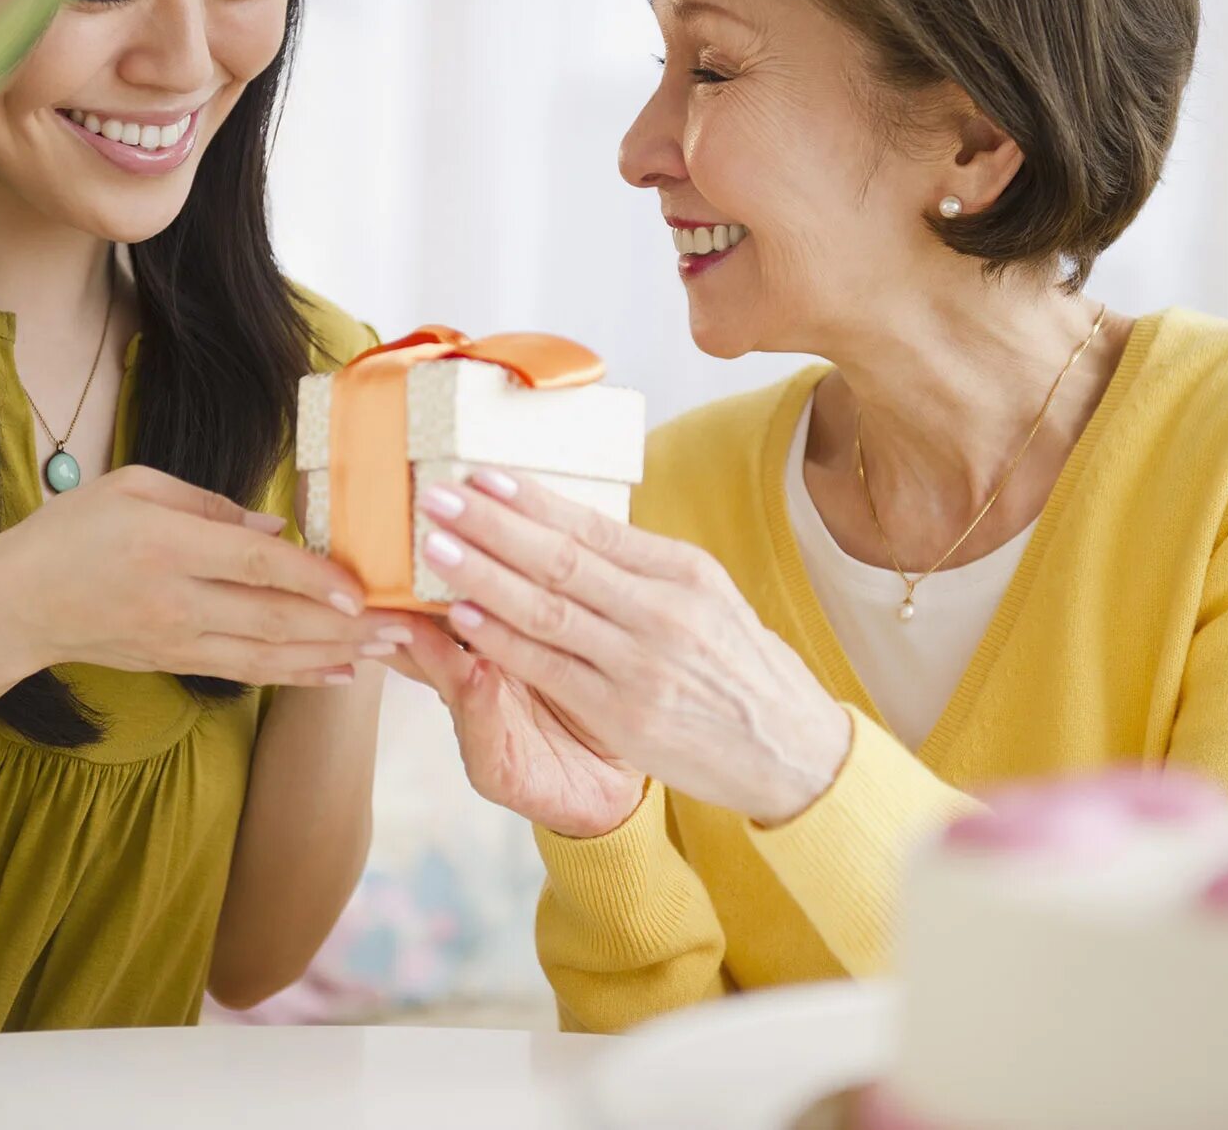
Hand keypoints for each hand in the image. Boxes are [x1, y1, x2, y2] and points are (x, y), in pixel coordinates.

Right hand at [0, 465, 411, 686]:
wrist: (15, 604)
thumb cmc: (74, 530)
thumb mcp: (135, 486)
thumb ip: (211, 503)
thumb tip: (278, 528)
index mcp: (166, 544)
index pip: (254, 564)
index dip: (312, 578)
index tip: (361, 588)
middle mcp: (176, 599)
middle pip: (274, 616)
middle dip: (344, 625)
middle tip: (402, 624)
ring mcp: (176, 640)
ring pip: (268, 653)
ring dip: (333, 653)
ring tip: (387, 651)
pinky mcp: (176, 663)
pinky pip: (248, 672)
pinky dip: (297, 674)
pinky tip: (339, 674)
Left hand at [412, 471, 853, 825]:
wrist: (791, 751)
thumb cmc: (739, 668)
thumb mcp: (708, 598)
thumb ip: (643, 567)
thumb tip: (569, 525)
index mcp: (684, 571)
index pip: (592, 525)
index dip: (529, 500)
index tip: (480, 475)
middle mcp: (664, 610)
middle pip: (559, 558)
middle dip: (490, 524)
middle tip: (436, 497)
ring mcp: (642, 664)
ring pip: (545, 608)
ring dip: (482, 575)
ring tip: (436, 547)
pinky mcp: (624, 714)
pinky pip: (547, 667)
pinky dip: (501, 639)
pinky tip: (463, 615)